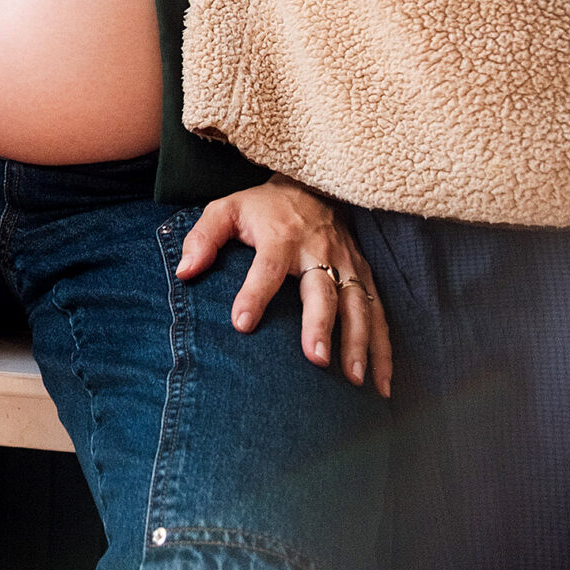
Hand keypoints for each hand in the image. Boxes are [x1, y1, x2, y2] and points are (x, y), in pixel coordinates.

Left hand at [175, 174, 391, 394]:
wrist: (312, 187)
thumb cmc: (263, 208)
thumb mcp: (227, 210)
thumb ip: (202, 237)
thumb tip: (185, 271)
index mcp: (281, 236)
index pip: (266, 267)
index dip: (254, 294)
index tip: (241, 324)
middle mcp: (319, 250)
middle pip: (322, 290)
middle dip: (320, 325)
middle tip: (316, 360)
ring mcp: (347, 263)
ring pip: (358, 306)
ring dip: (359, 343)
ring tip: (353, 380)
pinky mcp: (364, 275)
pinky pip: (378, 313)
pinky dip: (383, 348)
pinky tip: (381, 383)